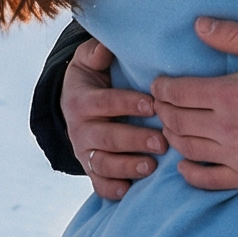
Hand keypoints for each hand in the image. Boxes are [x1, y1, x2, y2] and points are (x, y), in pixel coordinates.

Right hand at [63, 35, 163, 202]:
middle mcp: (80, 129)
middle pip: (105, 138)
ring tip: (151, 166)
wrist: (74, 103)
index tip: (154, 105)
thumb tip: (106, 46)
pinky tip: (131, 190)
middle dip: (134, 140)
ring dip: (127, 167)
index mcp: (80, 100)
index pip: (105, 103)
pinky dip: (113, 189)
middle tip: (162, 142)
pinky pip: (99, 185)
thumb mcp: (89, 60)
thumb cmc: (93, 78)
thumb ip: (97, 52)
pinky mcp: (92, 169)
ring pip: (102, 164)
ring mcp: (85, 152)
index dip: (128, 104)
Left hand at [152, 19, 237, 192]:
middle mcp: (227, 127)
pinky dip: (190, 173)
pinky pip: (208, 179)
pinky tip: (184, 164)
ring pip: (187, 148)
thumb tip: (199, 25)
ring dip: (173, 136)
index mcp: (230, 94)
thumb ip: (235, 35)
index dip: (162, 88)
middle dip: (164, 111)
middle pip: (177, 121)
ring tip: (172, 126)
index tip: (159, 85)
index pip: (178, 92)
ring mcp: (236, 155)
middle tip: (162, 104)